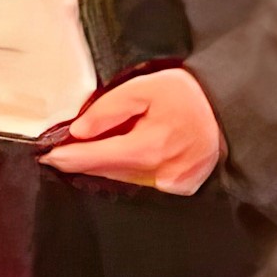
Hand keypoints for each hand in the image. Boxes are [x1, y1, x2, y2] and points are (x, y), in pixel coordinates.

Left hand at [39, 68, 223, 194]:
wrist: (230, 108)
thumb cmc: (188, 93)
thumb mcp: (146, 86)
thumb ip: (110, 107)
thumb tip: (79, 131)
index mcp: (149, 146)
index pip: (97, 158)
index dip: (68, 158)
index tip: (46, 157)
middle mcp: (160, 173)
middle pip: (107, 173)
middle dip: (82, 164)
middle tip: (59, 155)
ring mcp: (172, 186)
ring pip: (124, 182)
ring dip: (103, 169)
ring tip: (84, 155)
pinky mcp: (181, 190)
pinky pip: (143, 185)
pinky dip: (127, 174)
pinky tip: (119, 160)